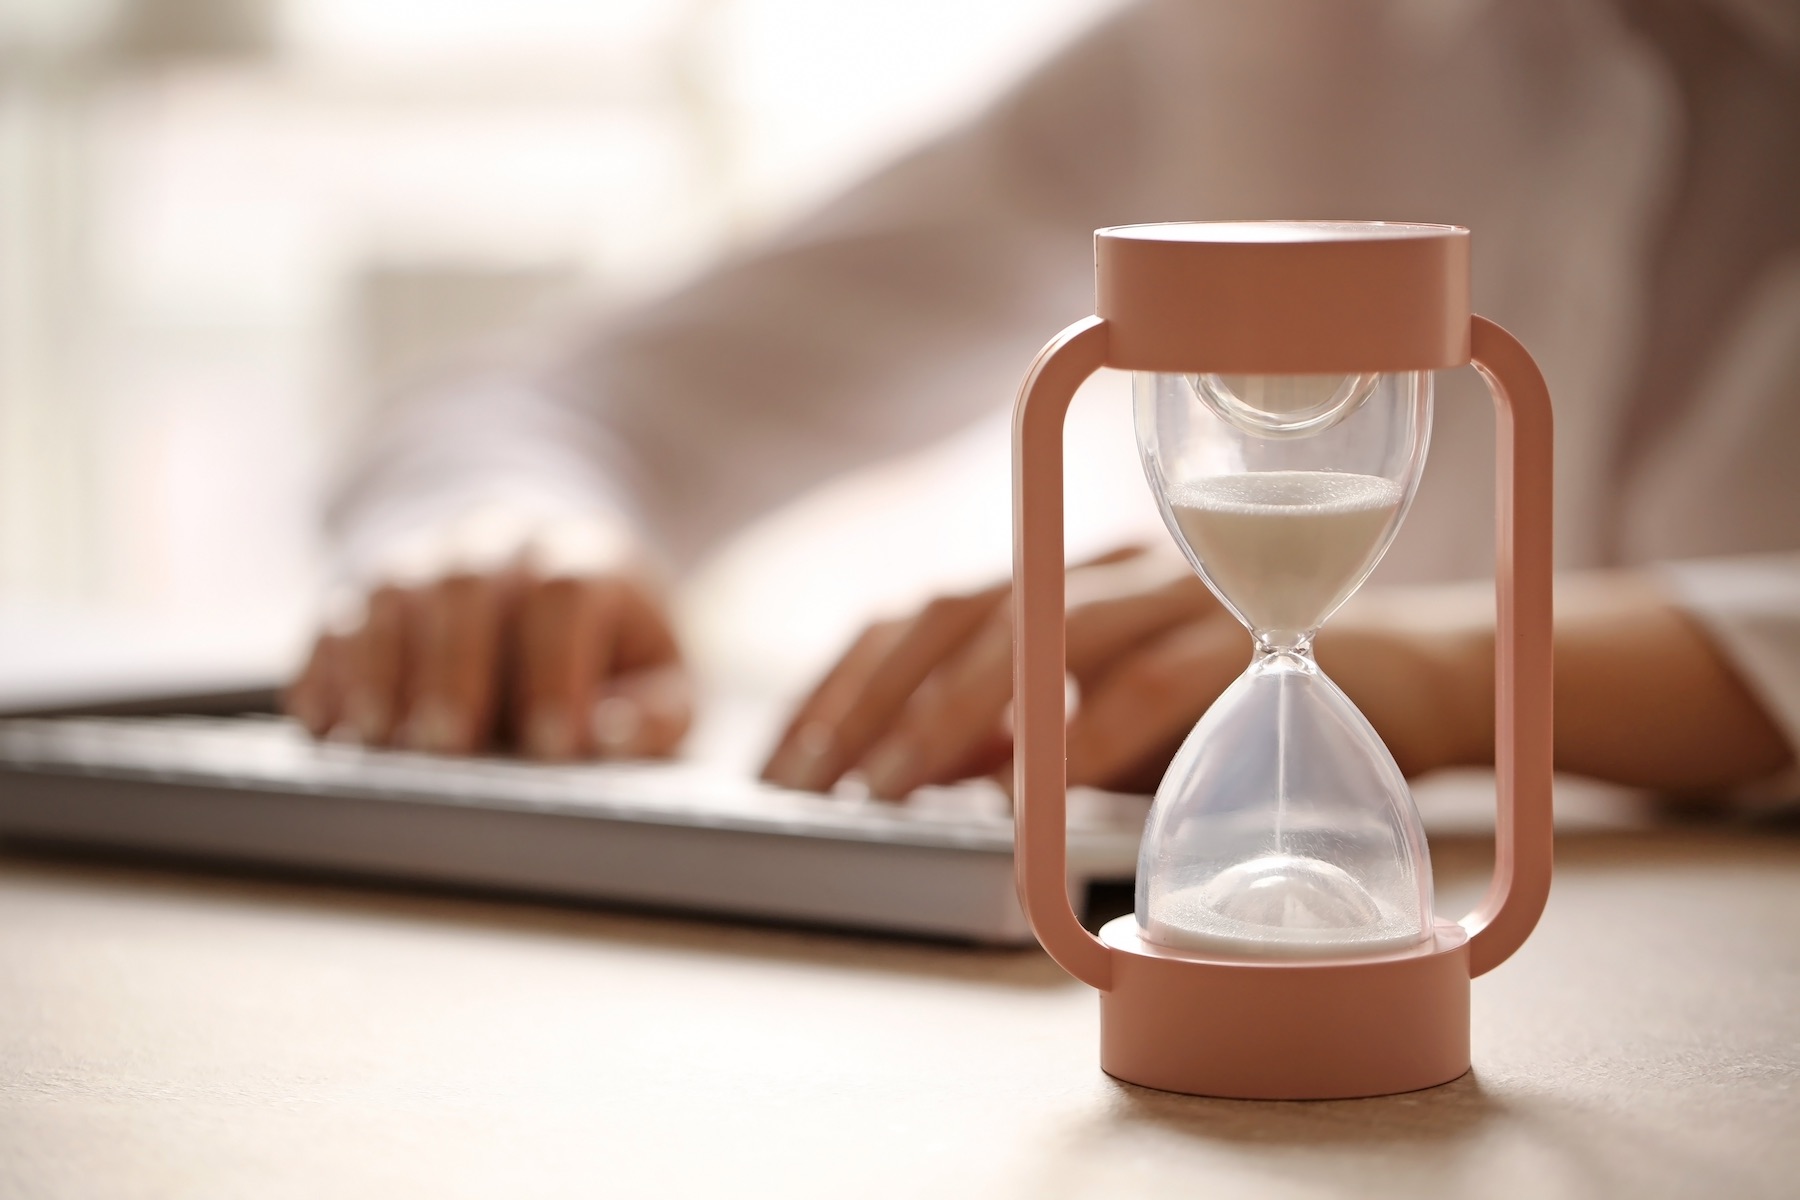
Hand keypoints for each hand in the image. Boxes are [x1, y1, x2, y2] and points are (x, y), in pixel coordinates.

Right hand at [284, 527, 691, 761]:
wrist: (535, 578)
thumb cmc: (607, 651)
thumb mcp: (659, 679)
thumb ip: (655, 713)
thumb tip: (610, 737)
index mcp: (585, 554)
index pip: (565, 591)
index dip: (556, 668)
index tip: (552, 745)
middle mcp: (497, 540)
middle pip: (466, 584)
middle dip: (455, 670)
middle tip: (448, 748)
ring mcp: (424, 556)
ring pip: (391, 592)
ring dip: (380, 670)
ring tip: (380, 744)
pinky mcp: (363, 590)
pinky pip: (333, 618)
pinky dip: (327, 672)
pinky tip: (327, 725)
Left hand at [760, 547, 1237, 797]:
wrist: (1412, 675)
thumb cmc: (1252, 700)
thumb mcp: (1119, 721)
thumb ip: (1033, 733)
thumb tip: (931, 775)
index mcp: (1063, 585)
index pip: (923, 616)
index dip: (843, 684)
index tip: (786, 765)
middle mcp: (1107, 572)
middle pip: (958, 611)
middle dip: (870, 703)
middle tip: (815, 788)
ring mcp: (1182, 594)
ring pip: (1042, 634)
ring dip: (953, 716)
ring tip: (890, 790)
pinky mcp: (1257, 638)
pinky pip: (1154, 679)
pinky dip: (1083, 735)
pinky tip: (1029, 791)